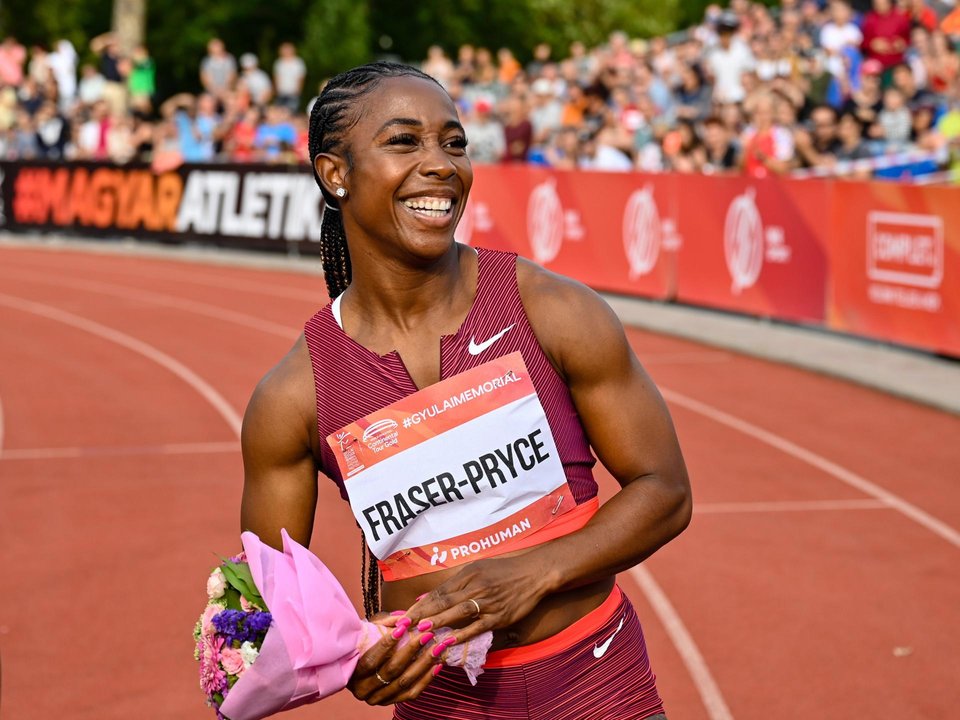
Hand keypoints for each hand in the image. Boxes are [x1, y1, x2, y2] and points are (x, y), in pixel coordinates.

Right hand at [347, 612, 442, 705]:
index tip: (403, 627)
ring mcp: (377, 698)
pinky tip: (437, 665)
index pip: (371, 660)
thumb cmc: (365, 644)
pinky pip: (411, 693)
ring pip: (403, 682)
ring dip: (423, 664)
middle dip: (412, 650)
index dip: (386, 644)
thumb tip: (405, 619)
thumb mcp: (369, 631)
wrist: (361, 667)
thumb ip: (384, 624)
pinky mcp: (391, 702)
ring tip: (438, 647)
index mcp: (352, 672)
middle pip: (391, 670)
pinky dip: (426, 679)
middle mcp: (362, 689)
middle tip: (428, 634)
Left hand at [401, 554, 551, 645]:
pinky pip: (476, 627)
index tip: (402, 616)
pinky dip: (461, 635)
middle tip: (403, 626)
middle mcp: (475, 587)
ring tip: (419, 633)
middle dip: (421, 615)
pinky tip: (448, 642)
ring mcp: (487, 602)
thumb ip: (452, 584)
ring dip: (437, 623)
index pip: (438, 592)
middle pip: (443, 602)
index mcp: (468, 575)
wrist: (534, 574)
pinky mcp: (498, 616)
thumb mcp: (477, 569)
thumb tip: (425, 598)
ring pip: (457, 614)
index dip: (419, 605)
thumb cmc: (504, 571)